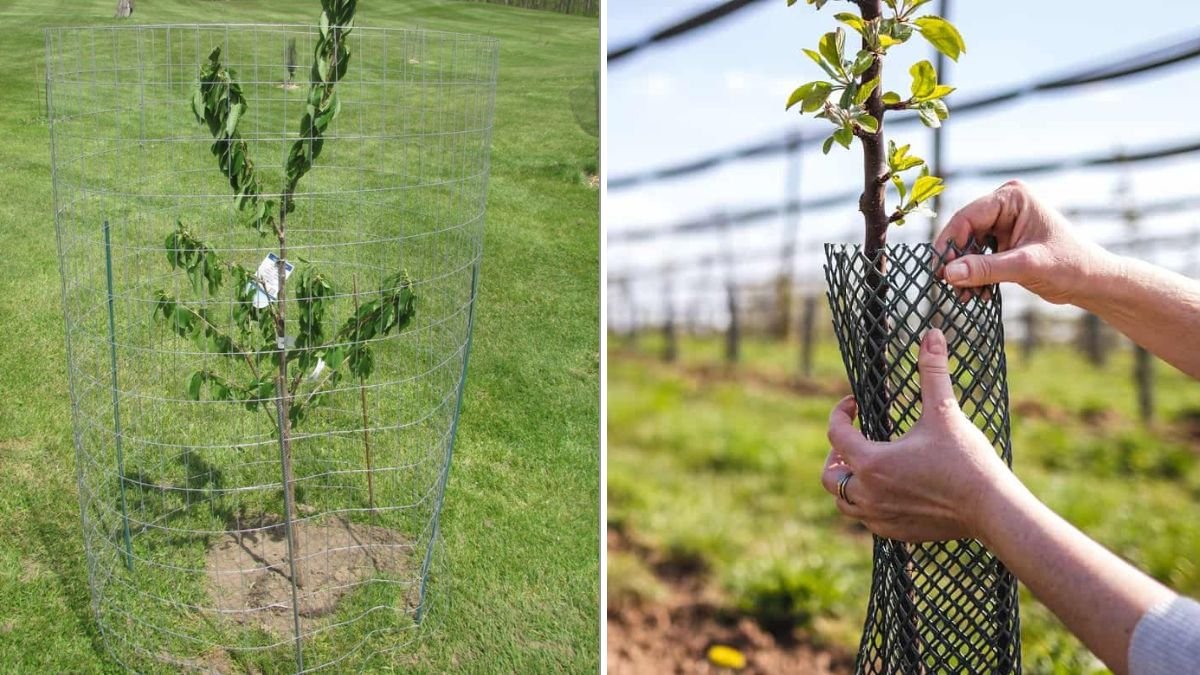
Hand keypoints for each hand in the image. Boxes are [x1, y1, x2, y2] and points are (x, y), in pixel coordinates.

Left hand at [820, 329, 1010, 542]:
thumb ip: (933, 372)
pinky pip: (866, 520)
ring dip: (847, 483)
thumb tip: (932, 333)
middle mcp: (867, 494)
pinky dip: (866, 504)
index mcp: (871, 462)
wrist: (993, 509)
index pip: (836, 434)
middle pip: (829, 476)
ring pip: (843, 502)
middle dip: (835, 456)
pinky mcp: (896, 533)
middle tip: (851, 442)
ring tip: (862, 466)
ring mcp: (880, 517)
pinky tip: (884, 490)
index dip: (840, 413)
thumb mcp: (944, 412)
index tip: (853, 403)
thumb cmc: (966, 460)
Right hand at [934, 180, 1111, 305]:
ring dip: (964, 273)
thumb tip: (948, 273)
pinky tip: (979, 294)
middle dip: (957, 262)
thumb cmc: (1071, 266)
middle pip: (964, 232)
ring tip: (966, 297)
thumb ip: (986, 269)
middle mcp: (1005, 205)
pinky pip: (977, 257)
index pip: (968, 217)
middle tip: (950, 288)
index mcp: (1013, 198)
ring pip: (968, 247)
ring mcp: (1004, 223)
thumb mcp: (1025, 267)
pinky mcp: (1003, 242)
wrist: (1093, 282)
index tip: (939, 271)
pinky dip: (974, 276)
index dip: (949, 243)